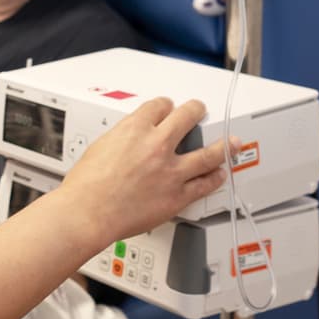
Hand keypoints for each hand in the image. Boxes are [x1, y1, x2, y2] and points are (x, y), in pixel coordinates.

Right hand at [59, 98, 226, 246]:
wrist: (87, 213)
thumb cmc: (86, 186)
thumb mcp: (100, 146)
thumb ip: (121, 140)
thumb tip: (129, 142)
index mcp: (134, 129)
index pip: (159, 106)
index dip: (164, 105)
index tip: (167, 107)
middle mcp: (156, 145)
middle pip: (187, 117)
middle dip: (196, 110)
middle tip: (199, 110)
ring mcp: (171, 171)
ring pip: (209, 152)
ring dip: (224, 145)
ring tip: (232, 141)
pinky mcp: (177, 196)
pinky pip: (204, 184)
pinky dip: (215, 178)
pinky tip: (220, 174)